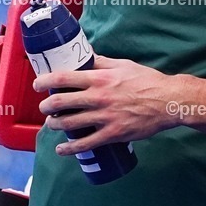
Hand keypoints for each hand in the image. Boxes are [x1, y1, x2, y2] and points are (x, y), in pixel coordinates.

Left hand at [33, 55, 179, 155]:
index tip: (38, 84)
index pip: (64, 78)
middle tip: (44, 108)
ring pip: (70, 123)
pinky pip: (86, 144)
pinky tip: (62, 149)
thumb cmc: (147, 80)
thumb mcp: (123, 64)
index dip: (45, 81)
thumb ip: (102, 62)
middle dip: (47, 106)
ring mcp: (105, 117)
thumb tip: (86, 56)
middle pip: (62, 102)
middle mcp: (99, 97)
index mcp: (100, 78)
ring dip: (55, 125)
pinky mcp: (112, 134)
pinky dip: (70, 149)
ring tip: (52, 124)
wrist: (167, 101)